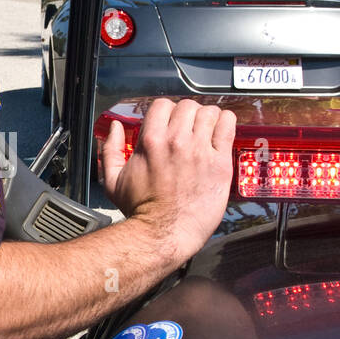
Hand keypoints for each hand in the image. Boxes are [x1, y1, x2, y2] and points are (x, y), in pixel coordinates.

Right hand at [101, 99, 235, 265]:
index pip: (163, 105)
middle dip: (188, 114)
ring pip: (210, 113)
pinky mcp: (220, 163)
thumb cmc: (141, 211)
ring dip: (208, 118)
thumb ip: (111, 150)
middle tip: (190, 128)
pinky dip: (226, 123)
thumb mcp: (113, 180)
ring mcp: (200, 151)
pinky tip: (222, 132)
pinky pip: (228, 126)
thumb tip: (115, 128)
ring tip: (207, 130)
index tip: (170, 123)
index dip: (167, 112)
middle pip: (188, 106)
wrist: (164, 234)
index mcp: (151, 141)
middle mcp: (177, 141)